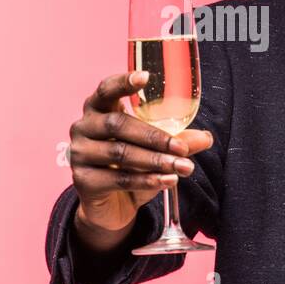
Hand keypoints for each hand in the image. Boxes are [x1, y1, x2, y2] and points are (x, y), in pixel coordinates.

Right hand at [68, 70, 214, 237]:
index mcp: (98, 109)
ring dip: (155, 160)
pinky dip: (146, 180)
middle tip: (182, 148)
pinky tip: (167, 180)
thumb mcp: (154, 150)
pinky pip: (118, 178)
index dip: (123, 82)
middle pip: (117, 124)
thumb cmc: (130, 167)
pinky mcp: (82, 180)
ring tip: (182, 167)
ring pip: (120, 152)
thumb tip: (205, 138)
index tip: (145, 77)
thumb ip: (176, 140)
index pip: (106, 89)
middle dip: (154, 136)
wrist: (110, 206)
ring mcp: (79, 153)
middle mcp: (83, 127)